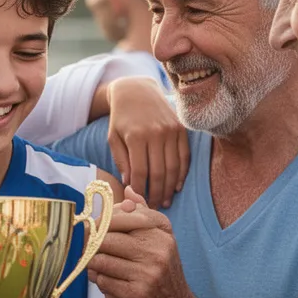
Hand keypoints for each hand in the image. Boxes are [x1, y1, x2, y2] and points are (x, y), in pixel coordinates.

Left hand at [88, 199, 198, 297]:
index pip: (122, 215)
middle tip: (86, 247)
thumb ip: (143, 214)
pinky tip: (105, 281)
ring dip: (92, 263)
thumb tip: (128, 190)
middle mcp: (157, 249)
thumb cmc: (162, 273)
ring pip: (101, 258)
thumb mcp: (160, 241)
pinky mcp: (136, 293)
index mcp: (161, 231)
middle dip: (91, 243)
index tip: (93, 227)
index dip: (102, 221)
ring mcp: (148, 271)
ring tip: (94, 265)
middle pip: (107, 236)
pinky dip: (99, 280)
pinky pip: (103, 279)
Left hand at [106, 77, 188, 208]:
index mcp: (136, 137)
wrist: (137, 91)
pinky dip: (182, 173)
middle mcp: (156, 134)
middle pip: (159, 173)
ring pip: (174, 167)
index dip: (139, 190)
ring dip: (170, 188)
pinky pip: (185, 156)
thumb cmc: (121, 118)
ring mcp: (171, 131)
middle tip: (153, 207)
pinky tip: (177, 186)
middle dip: (156, 194)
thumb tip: (129, 184)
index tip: (137, 202)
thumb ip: (121, 161)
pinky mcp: (181, 129)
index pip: (140, 172)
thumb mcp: (113, 138)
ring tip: (165, 200)